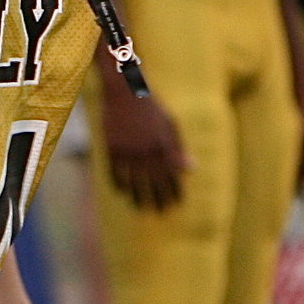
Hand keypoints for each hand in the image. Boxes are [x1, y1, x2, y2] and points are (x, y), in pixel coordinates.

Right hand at [101, 90, 192, 210]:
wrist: (124, 91)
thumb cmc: (150, 107)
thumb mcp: (170, 124)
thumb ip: (179, 148)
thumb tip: (190, 169)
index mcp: (164, 145)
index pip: (172, 176)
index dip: (175, 192)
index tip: (176, 204)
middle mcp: (147, 151)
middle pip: (154, 183)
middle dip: (158, 199)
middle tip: (159, 212)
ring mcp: (128, 150)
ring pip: (134, 181)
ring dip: (137, 197)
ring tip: (139, 207)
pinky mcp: (112, 148)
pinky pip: (115, 172)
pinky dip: (118, 184)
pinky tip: (121, 192)